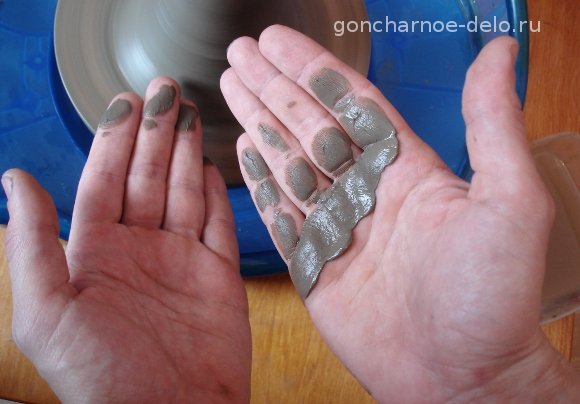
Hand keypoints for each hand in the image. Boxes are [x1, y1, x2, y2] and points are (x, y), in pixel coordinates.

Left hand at [2, 78, 249, 402]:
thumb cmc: (103, 379)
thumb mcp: (46, 313)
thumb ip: (32, 244)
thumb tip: (16, 179)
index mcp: (95, 254)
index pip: (105, 181)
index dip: (115, 140)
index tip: (127, 101)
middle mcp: (139, 250)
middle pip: (147, 177)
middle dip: (156, 132)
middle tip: (166, 90)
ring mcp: (181, 260)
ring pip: (183, 192)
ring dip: (185, 152)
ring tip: (189, 112)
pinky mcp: (218, 275)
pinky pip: (217, 225)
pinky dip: (215, 194)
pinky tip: (211, 164)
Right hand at [222, 26, 579, 400]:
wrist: (463, 378)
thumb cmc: (493, 297)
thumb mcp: (509, 200)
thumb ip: (492, 123)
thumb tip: (499, 51)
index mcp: (408, 170)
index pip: (350, 103)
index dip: (312, 68)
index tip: (278, 40)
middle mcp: (369, 193)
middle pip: (309, 125)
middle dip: (273, 86)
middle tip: (239, 52)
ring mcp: (338, 228)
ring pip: (288, 162)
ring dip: (259, 123)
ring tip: (231, 87)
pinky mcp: (315, 265)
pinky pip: (280, 215)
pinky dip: (258, 183)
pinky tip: (242, 151)